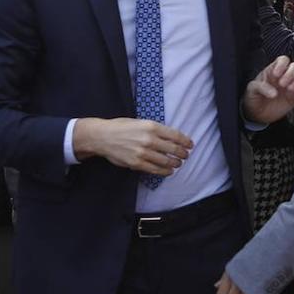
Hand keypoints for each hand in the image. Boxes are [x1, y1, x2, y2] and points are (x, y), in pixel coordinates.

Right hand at [72, 117, 192, 175]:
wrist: (102, 136)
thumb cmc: (121, 127)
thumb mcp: (141, 122)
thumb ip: (156, 129)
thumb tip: (172, 138)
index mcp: (151, 126)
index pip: (175, 135)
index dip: (186, 142)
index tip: (190, 145)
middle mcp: (149, 139)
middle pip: (173, 149)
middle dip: (183, 154)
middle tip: (185, 155)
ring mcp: (143, 152)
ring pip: (166, 161)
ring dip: (176, 163)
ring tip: (178, 164)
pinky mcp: (137, 163)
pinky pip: (156, 170)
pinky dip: (165, 171)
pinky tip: (169, 171)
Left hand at [243, 56, 293, 123]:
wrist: (257, 115)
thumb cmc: (253, 98)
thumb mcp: (251, 90)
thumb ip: (261, 87)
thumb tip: (274, 93)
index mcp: (273, 70)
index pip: (283, 60)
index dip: (282, 64)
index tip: (276, 74)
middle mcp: (284, 76)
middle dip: (290, 73)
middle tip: (282, 84)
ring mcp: (291, 86)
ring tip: (289, 89)